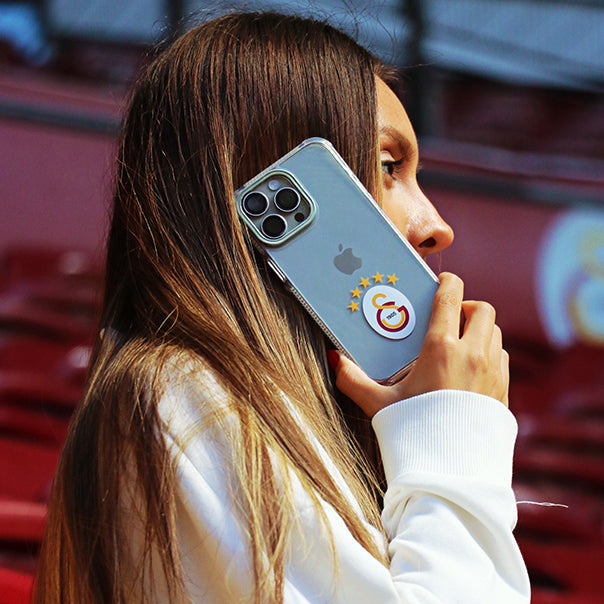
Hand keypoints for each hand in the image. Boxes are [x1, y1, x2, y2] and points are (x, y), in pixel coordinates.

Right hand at [329, 273, 508, 417]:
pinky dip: (490, 354)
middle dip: (466, 307)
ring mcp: (492, 372)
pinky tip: (472, 369)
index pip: (451, 296)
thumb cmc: (412, 433)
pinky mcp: (503, 391)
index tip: (441, 282)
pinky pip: (502, 357)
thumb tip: (334, 359)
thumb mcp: (379, 403)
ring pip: (494, 333)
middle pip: (482, 309)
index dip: (447, 282)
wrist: (450, 471)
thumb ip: (353, 379)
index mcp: (441, 348)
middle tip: (449, 319)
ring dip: (479, 331)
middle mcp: (473, 355)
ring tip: (459, 344)